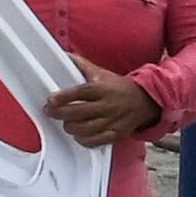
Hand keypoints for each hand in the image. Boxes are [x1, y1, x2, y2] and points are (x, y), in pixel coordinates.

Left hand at [44, 62, 159, 147]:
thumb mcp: (101, 73)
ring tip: (66, 123)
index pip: (80, 92)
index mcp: (102, 88)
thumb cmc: (118, 87)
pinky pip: (96, 141)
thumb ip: (81, 65)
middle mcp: (107, 105)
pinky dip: (84, 140)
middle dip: (60, 114)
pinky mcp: (117, 134)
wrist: (145, 100)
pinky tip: (79, 135)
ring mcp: (113, 121)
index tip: (50, 101)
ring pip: (86, 129)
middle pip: (80, 112)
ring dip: (71, 128)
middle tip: (50, 112)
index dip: (64, 97)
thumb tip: (64, 55)